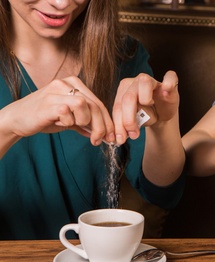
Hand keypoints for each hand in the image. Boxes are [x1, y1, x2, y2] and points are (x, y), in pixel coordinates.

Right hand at [0, 76, 114, 145]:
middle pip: (95, 105)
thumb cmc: (46, 117)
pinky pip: (69, 114)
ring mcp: (56, 91)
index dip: (108, 122)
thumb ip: (87, 122)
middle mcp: (66, 83)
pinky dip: (68, 123)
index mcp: (74, 83)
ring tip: (71, 124)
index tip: (110, 136)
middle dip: (101, 126)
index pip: (99, 103)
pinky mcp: (48, 102)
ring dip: (83, 122)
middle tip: (98, 140)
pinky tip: (58, 122)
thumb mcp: (71, 118)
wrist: (17, 119)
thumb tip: (106, 135)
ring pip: (85, 106)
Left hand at [112, 71, 178, 143]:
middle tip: (134, 134)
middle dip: (129, 119)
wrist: (162, 112)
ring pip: (143, 82)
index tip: (120, 138)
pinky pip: (170, 77)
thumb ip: (126, 124)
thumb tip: (119, 137)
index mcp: (123, 90)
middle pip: (128, 97)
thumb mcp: (135, 121)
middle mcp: (135, 82)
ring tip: (149, 109)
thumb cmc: (147, 115)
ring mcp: (153, 80)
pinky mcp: (169, 81)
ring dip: (145, 99)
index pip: (118, 106)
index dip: (118, 124)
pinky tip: (166, 92)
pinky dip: (168, 84)